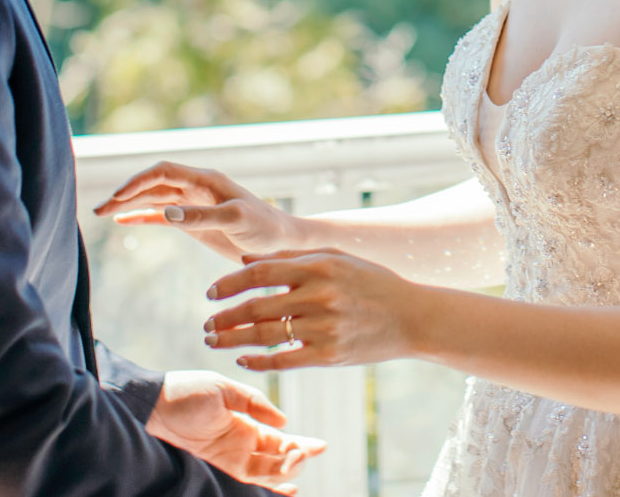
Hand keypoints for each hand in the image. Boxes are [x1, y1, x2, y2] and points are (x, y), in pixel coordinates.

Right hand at [94, 161, 305, 264]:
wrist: (281, 243)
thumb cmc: (264, 228)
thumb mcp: (235, 220)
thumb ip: (202, 216)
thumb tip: (166, 212)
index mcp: (206, 180)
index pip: (163, 172)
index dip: (138, 182)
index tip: (116, 198)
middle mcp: (197, 187)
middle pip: (153, 183)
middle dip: (126, 193)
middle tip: (99, 209)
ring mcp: (194, 204)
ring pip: (154, 198)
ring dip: (129, 203)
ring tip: (102, 214)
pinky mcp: (195, 221)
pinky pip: (162, 215)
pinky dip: (141, 215)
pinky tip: (122, 220)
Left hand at [144, 370, 324, 495]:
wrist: (152, 405)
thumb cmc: (186, 391)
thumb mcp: (224, 389)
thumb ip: (255, 403)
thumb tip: (284, 420)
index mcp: (247, 421)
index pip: (280, 438)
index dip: (301, 444)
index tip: (321, 446)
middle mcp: (242, 443)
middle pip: (278, 458)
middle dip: (296, 458)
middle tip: (303, 453)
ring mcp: (231, 457)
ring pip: (267, 471)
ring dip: (285, 470)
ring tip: (296, 465)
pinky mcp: (218, 467)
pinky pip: (248, 480)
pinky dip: (268, 485)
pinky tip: (286, 489)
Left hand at [204, 250, 430, 371]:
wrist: (413, 316)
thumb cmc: (372, 282)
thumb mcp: (336, 259)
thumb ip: (290, 258)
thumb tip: (245, 260)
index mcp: (319, 266)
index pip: (260, 272)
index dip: (230, 282)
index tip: (211, 293)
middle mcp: (319, 295)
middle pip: (256, 305)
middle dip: (225, 315)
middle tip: (207, 322)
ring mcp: (324, 326)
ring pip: (265, 334)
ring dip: (233, 339)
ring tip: (214, 341)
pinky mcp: (330, 353)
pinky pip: (284, 359)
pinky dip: (259, 361)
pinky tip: (243, 360)